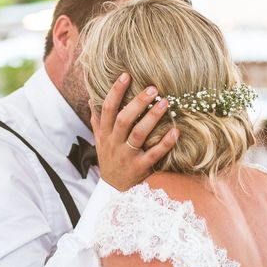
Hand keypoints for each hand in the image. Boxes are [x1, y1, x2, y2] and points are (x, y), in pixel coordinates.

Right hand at [91, 73, 178, 190]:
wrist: (113, 191)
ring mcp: (127, 156)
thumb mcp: (99, 141)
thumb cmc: (109, 160)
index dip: (115, 91)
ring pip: (137, 134)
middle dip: (137, 102)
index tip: (126, 75)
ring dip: (151, 118)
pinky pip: (153, 154)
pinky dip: (165, 143)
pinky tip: (175, 131)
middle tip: (153, 88)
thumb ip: (96, 121)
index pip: (107, 109)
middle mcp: (114, 143)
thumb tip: (90, 100)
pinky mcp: (140, 167)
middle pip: (123, 119)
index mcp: (105, 134)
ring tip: (165, 103)